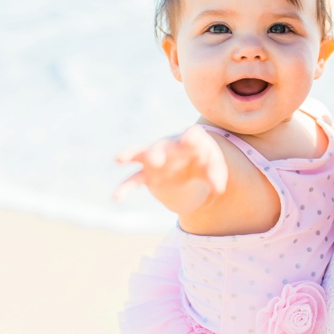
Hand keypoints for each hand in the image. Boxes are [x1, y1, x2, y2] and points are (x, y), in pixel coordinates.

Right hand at [114, 125, 228, 213]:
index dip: (190, 137)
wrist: (192, 166)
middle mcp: (171, 146)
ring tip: (119, 159)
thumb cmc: (204, 164)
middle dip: (157, 151)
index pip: (192, 136)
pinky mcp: (148, 174)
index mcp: (192, 142)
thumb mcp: (214, 169)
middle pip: (163, 146)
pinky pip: (134, 179)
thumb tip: (217, 189)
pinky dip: (125, 187)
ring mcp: (157, 159)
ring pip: (142, 156)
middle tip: (154, 158)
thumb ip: (216, 176)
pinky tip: (116, 197)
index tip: (190, 138)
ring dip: (132, 156)